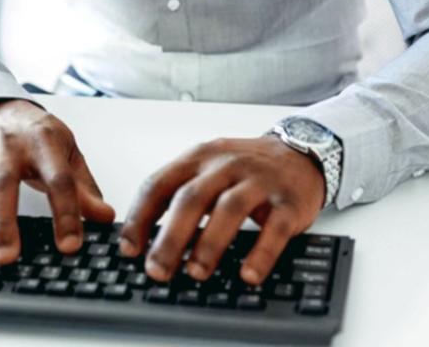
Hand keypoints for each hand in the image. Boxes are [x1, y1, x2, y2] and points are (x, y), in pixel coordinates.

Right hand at [0, 98, 114, 264]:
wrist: (0, 104)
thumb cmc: (37, 134)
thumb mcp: (68, 154)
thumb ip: (83, 187)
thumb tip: (104, 217)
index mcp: (42, 141)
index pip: (57, 179)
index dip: (66, 212)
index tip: (70, 244)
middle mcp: (6, 145)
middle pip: (3, 183)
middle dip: (4, 222)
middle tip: (7, 257)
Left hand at [118, 136, 324, 285]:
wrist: (299, 153)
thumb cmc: (246, 169)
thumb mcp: (208, 169)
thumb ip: (179, 196)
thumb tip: (145, 241)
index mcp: (198, 157)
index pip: (159, 184)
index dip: (140, 217)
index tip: (128, 249)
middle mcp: (226, 165)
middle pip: (191, 198)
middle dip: (170, 237)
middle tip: (157, 270)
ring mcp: (259, 181)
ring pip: (229, 209)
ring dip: (209, 244)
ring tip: (196, 273)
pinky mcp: (289, 201)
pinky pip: (274, 229)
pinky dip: (260, 253)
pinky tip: (248, 275)